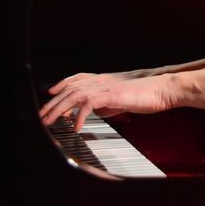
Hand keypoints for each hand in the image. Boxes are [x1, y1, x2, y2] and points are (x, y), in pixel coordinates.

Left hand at [40, 72, 178, 131]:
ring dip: (59, 110)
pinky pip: (88, 105)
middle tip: (42, 116)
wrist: (162, 90)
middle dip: (53, 104)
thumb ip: (105, 104)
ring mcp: (105, 86)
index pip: (77, 79)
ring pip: (74, 96)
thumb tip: (92, 112)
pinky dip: (79, 116)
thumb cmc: (147, 95)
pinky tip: (75, 126)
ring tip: (50, 122)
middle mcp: (101, 80)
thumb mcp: (121, 100)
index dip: (62, 84)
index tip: (51, 93)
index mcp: (104, 80)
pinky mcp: (111, 94)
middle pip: (70, 89)